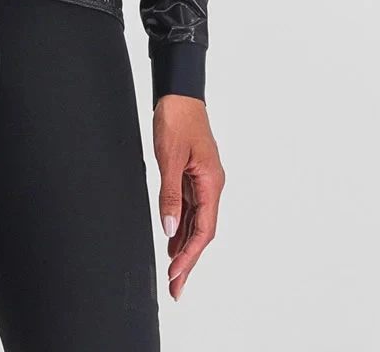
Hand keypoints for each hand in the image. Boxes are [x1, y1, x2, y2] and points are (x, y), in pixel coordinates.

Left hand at [152, 95, 223, 300]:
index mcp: (211, 183)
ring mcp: (203, 180)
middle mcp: (211, 185)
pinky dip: (180, 225)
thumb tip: (169, 229)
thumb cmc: (177, 119)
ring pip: (195, 221)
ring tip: (172, 271)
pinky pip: (189, 207)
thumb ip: (170, 195)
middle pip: (202, 231)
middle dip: (188, 260)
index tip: (176, 275)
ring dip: (184, 246)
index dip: (190, 255)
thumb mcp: (169, 158)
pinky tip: (171, 239)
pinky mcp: (193, 174)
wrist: (178, 93)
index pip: (204, 229)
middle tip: (175, 287)